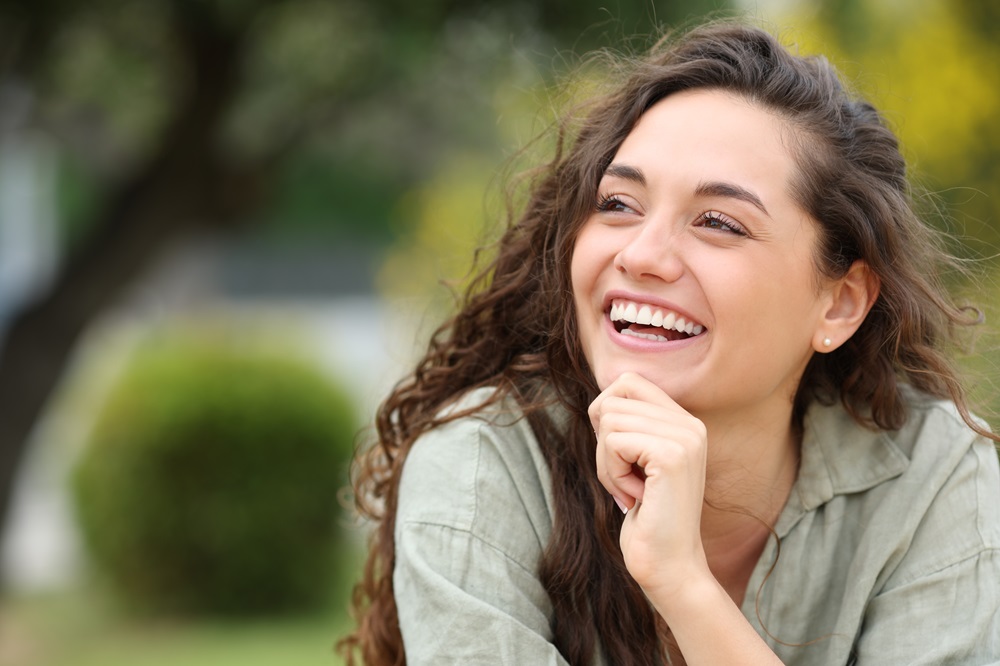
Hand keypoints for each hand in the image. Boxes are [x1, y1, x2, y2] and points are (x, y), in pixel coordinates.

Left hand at [589, 372, 710, 600]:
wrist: (669, 566)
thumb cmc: (646, 517)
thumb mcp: (636, 462)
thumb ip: (628, 426)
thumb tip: (600, 399)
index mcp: (685, 422)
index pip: (627, 380)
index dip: (606, 414)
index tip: (619, 454)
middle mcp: (690, 424)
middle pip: (612, 399)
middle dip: (602, 442)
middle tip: (625, 478)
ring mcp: (685, 437)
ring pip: (609, 420)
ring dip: (606, 462)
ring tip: (631, 490)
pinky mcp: (672, 455)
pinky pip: (613, 441)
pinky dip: (611, 472)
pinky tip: (635, 497)